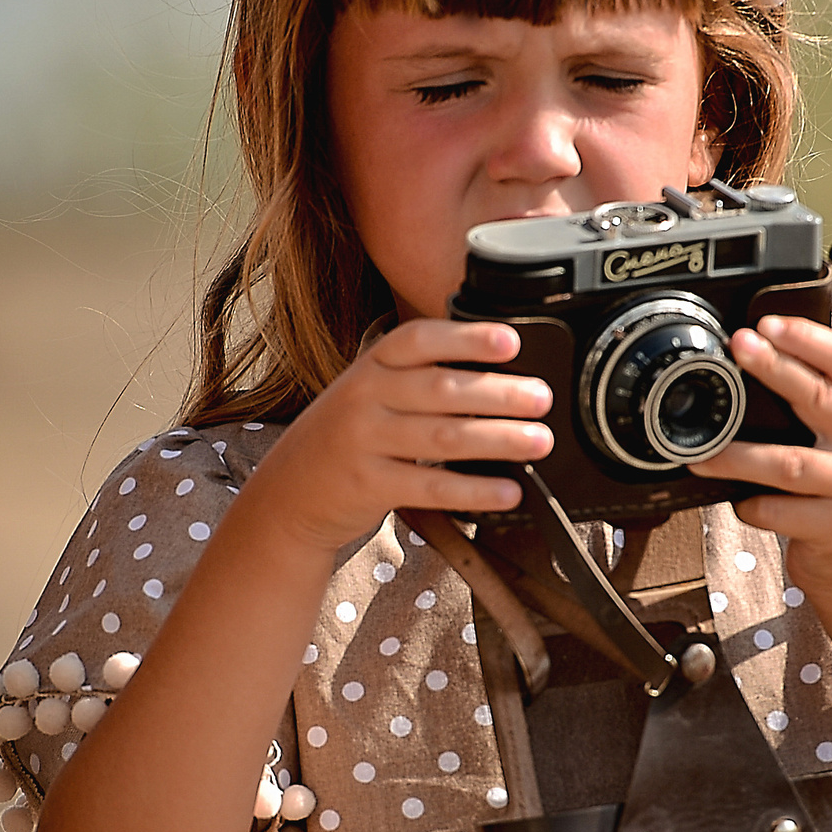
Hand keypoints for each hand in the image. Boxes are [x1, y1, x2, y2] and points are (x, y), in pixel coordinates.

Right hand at [245, 318, 551, 557]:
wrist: (288, 493)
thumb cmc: (345, 437)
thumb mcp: (368, 393)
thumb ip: (416, 378)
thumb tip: (494, 374)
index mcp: (370, 365)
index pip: (419, 340)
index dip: (466, 338)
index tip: (509, 342)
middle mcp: (364, 397)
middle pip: (442, 390)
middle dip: (499, 394)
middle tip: (542, 399)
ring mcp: (363, 442)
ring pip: (443, 437)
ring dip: (498, 439)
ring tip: (539, 441)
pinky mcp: (368, 486)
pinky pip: (430, 487)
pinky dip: (474, 489)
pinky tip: (508, 491)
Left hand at [688, 315, 831, 608]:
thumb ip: (819, 408)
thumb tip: (757, 362)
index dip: (808, 339)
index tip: (768, 322)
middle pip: (820, 399)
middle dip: (775, 368)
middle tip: (738, 346)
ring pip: (791, 464)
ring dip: (739, 457)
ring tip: (703, 454)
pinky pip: (783, 513)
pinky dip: (753, 507)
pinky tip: (739, 503)